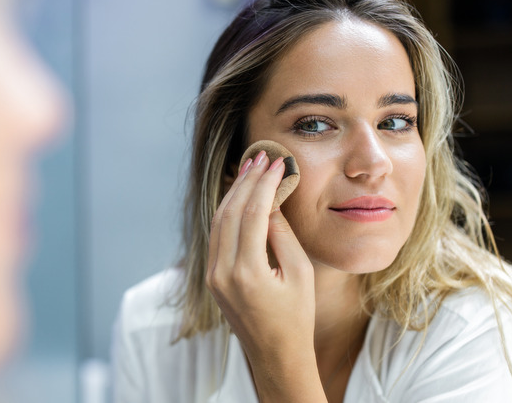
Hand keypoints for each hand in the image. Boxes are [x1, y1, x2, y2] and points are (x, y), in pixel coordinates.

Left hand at [206, 151, 322, 400]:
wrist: (275, 355)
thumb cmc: (296, 317)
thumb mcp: (299, 273)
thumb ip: (282, 234)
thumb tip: (270, 200)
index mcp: (247, 273)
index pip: (252, 214)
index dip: (264, 185)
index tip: (276, 164)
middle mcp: (222, 272)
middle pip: (230, 212)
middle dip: (246, 181)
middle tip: (261, 156)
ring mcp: (213, 275)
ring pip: (218, 221)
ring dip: (234, 192)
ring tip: (250, 168)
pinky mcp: (212, 277)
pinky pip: (217, 235)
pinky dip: (227, 212)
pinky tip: (238, 194)